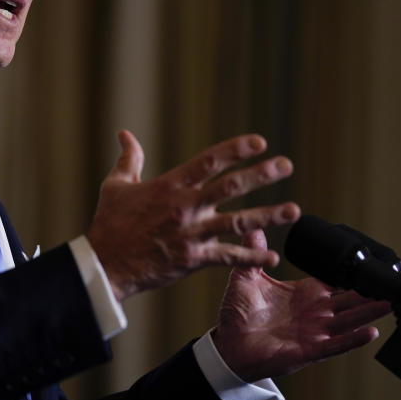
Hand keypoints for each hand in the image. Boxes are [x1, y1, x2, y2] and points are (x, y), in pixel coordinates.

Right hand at [86, 130, 300, 301]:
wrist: (105, 265)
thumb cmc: (109, 224)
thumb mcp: (116, 186)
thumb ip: (129, 159)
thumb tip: (124, 134)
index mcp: (169, 185)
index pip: (208, 161)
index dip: (235, 150)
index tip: (259, 141)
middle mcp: (184, 207)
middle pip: (229, 187)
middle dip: (260, 175)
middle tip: (286, 165)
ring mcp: (191, 234)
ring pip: (237, 223)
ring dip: (268, 216)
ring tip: (294, 210)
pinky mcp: (193, 258)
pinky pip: (228, 258)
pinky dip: (251, 258)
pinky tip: (273, 257)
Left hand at [212, 229, 391, 382]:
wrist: (227, 345)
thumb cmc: (238, 314)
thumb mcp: (245, 278)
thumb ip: (253, 253)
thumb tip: (256, 226)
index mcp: (303, 294)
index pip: (334, 282)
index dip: (352, 275)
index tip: (371, 265)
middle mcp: (313, 312)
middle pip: (349, 301)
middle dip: (369, 293)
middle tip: (392, 285)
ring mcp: (313, 332)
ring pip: (348, 321)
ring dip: (369, 313)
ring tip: (390, 304)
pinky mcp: (308, 351)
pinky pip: (335, 345)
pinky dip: (353, 339)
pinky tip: (370, 332)